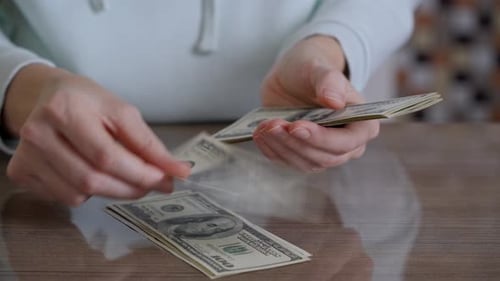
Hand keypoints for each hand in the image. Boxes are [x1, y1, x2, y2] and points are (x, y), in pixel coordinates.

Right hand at [4, 65, 189, 205]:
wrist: (48, 96)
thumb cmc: (88, 102)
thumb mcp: (122, 112)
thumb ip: (149, 143)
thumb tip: (177, 171)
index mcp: (66, 109)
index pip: (106, 155)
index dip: (139, 173)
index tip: (165, 179)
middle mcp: (38, 132)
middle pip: (91, 179)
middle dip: (130, 188)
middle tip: (153, 184)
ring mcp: (26, 154)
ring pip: (77, 193)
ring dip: (110, 191)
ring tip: (121, 174)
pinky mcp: (21, 171)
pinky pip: (63, 197)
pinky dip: (87, 193)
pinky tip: (92, 173)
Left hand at [256, 36, 378, 171]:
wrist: (293, 75)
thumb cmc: (312, 69)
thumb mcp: (319, 67)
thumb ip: (329, 80)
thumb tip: (334, 101)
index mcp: (362, 125)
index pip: (348, 142)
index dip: (322, 138)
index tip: (297, 127)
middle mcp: (347, 145)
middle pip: (324, 156)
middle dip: (296, 142)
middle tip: (273, 124)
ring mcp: (324, 152)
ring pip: (305, 162)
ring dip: (281, 146)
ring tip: (264, 126)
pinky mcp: (302, 155)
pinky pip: (288, 161)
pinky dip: (272, 150)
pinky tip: (260, 134)